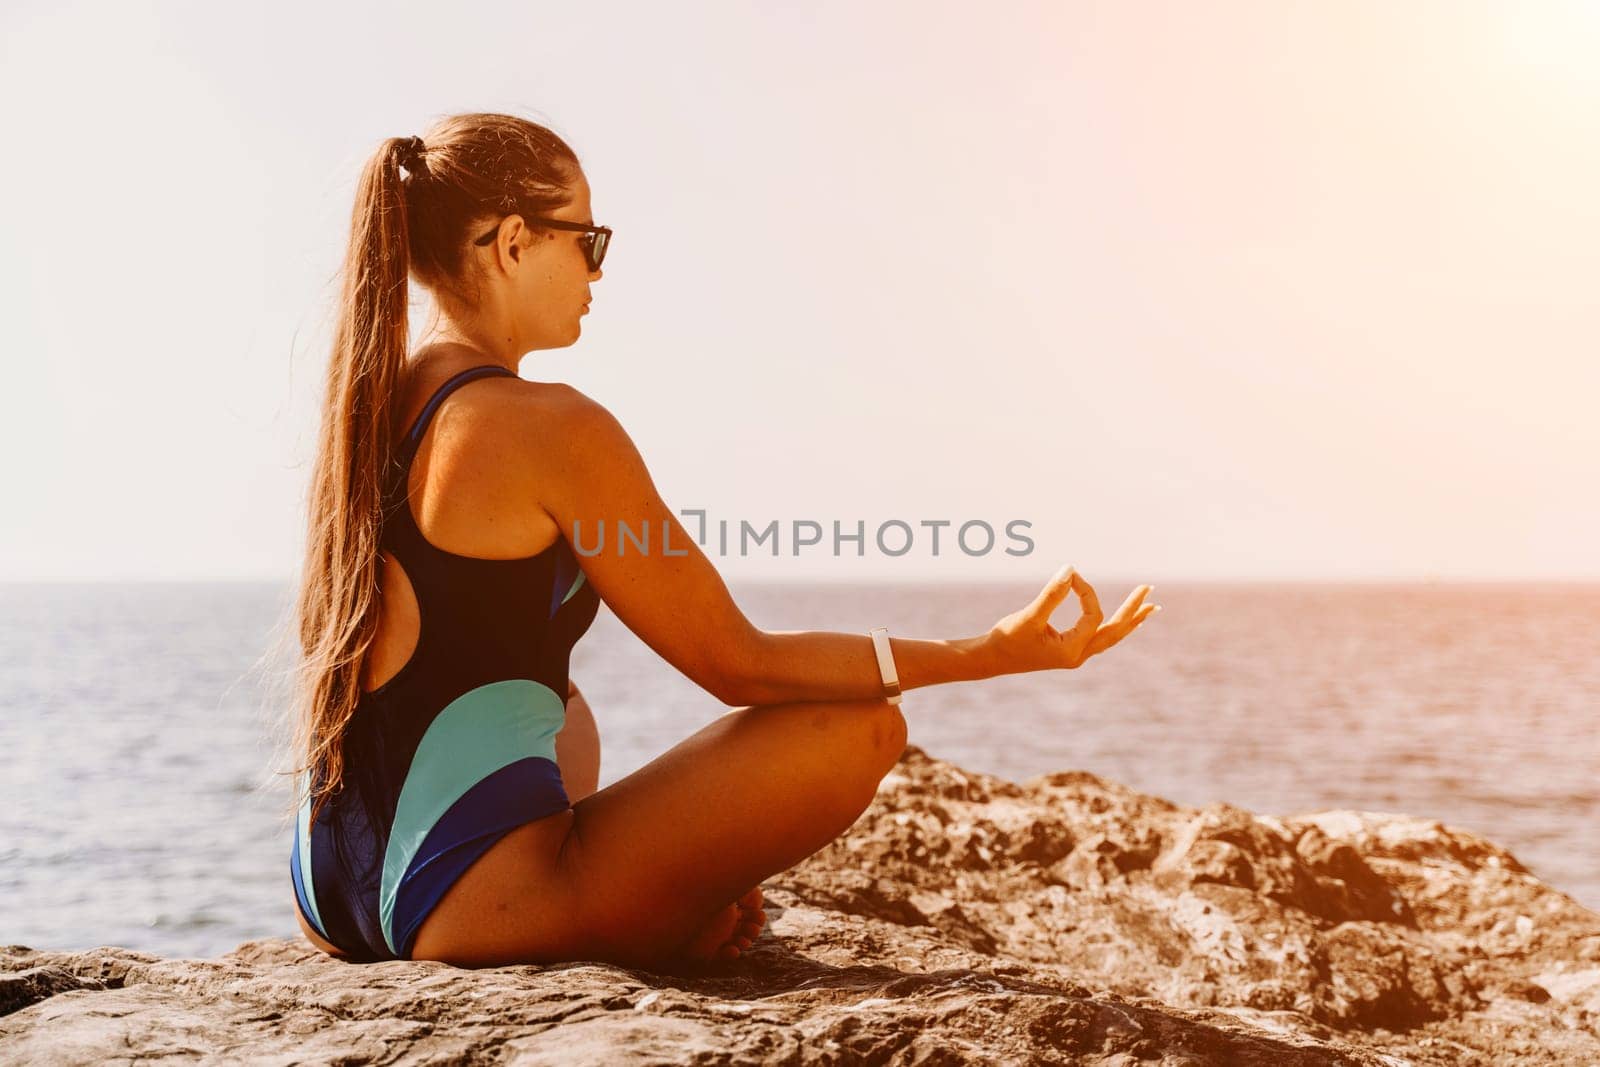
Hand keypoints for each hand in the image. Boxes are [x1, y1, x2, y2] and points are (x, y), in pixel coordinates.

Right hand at [984, 565, 1158, 674]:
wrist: (989, 659)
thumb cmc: (1007, 638)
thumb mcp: (1030, 615)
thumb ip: (1052, 593)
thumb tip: (1072, 569)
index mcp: (1071, 650)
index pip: (1092, 615)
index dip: (1085, 591)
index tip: (1071, 574)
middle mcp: (1078, 656)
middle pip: (1115, 631)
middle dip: (1134, 610)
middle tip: (1150, 590)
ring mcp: (1075, 655)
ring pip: (1110, 636)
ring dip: (1130, 621)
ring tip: (1150, 608)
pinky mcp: (1068, 652)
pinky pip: (1100, 638)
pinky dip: (1114, 627)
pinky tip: (1123, 621)